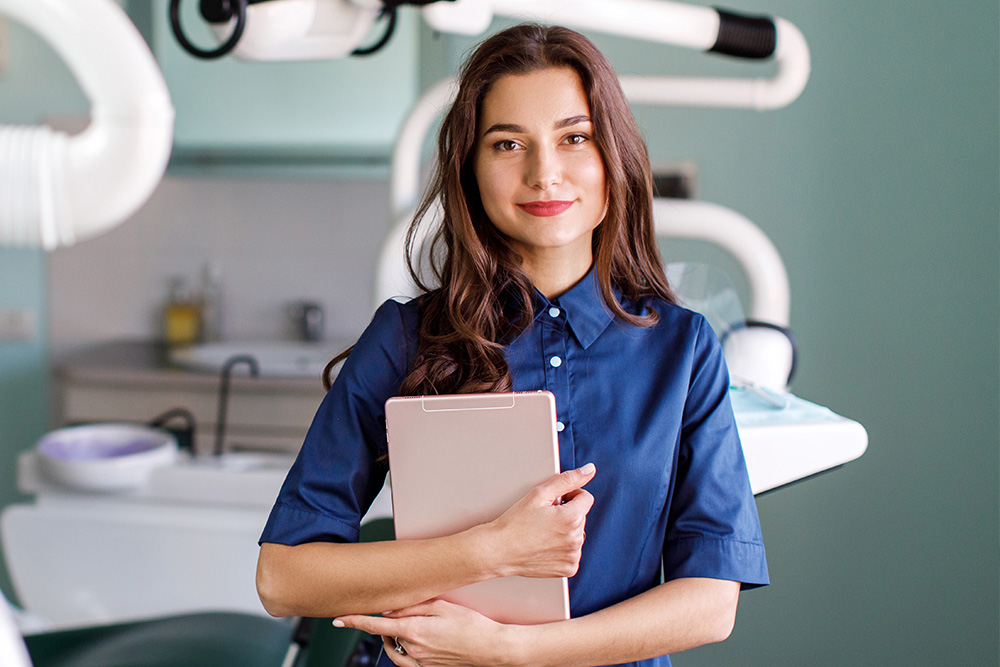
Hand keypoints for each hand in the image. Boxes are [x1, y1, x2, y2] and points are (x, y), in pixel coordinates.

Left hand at [334, 599, 512, 666]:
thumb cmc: (472, 625)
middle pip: (385, 637)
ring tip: (399, 628)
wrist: (493, 650)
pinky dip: (402, 651)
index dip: (354, 622)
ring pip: (394, 651)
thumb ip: (412, 606)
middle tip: (390, 614)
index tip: (339, 619)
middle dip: (382, 627)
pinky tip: (412, 642)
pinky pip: (406, 662)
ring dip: (390, 640)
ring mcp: (421, 663)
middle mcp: (414, 650)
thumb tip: (388, 609)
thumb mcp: (442, 606)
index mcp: (414, 632)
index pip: (375, 626)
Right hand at [483, 463, 595, 578]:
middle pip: (581, 516)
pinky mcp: (568, 568)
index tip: (554, 502)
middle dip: (566, 513)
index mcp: (572, 517)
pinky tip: (545, 545)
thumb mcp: (539, 494)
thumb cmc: (515, 522)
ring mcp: (573, 555)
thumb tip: (590, 470)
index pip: (585, 497)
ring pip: (577, 534)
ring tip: (543, 532)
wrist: (499, 550)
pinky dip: (563, 548)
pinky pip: (573, 552)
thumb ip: (567, 479)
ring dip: (566, 531)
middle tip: (543, 518)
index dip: (569, 496)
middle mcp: (576, 538)